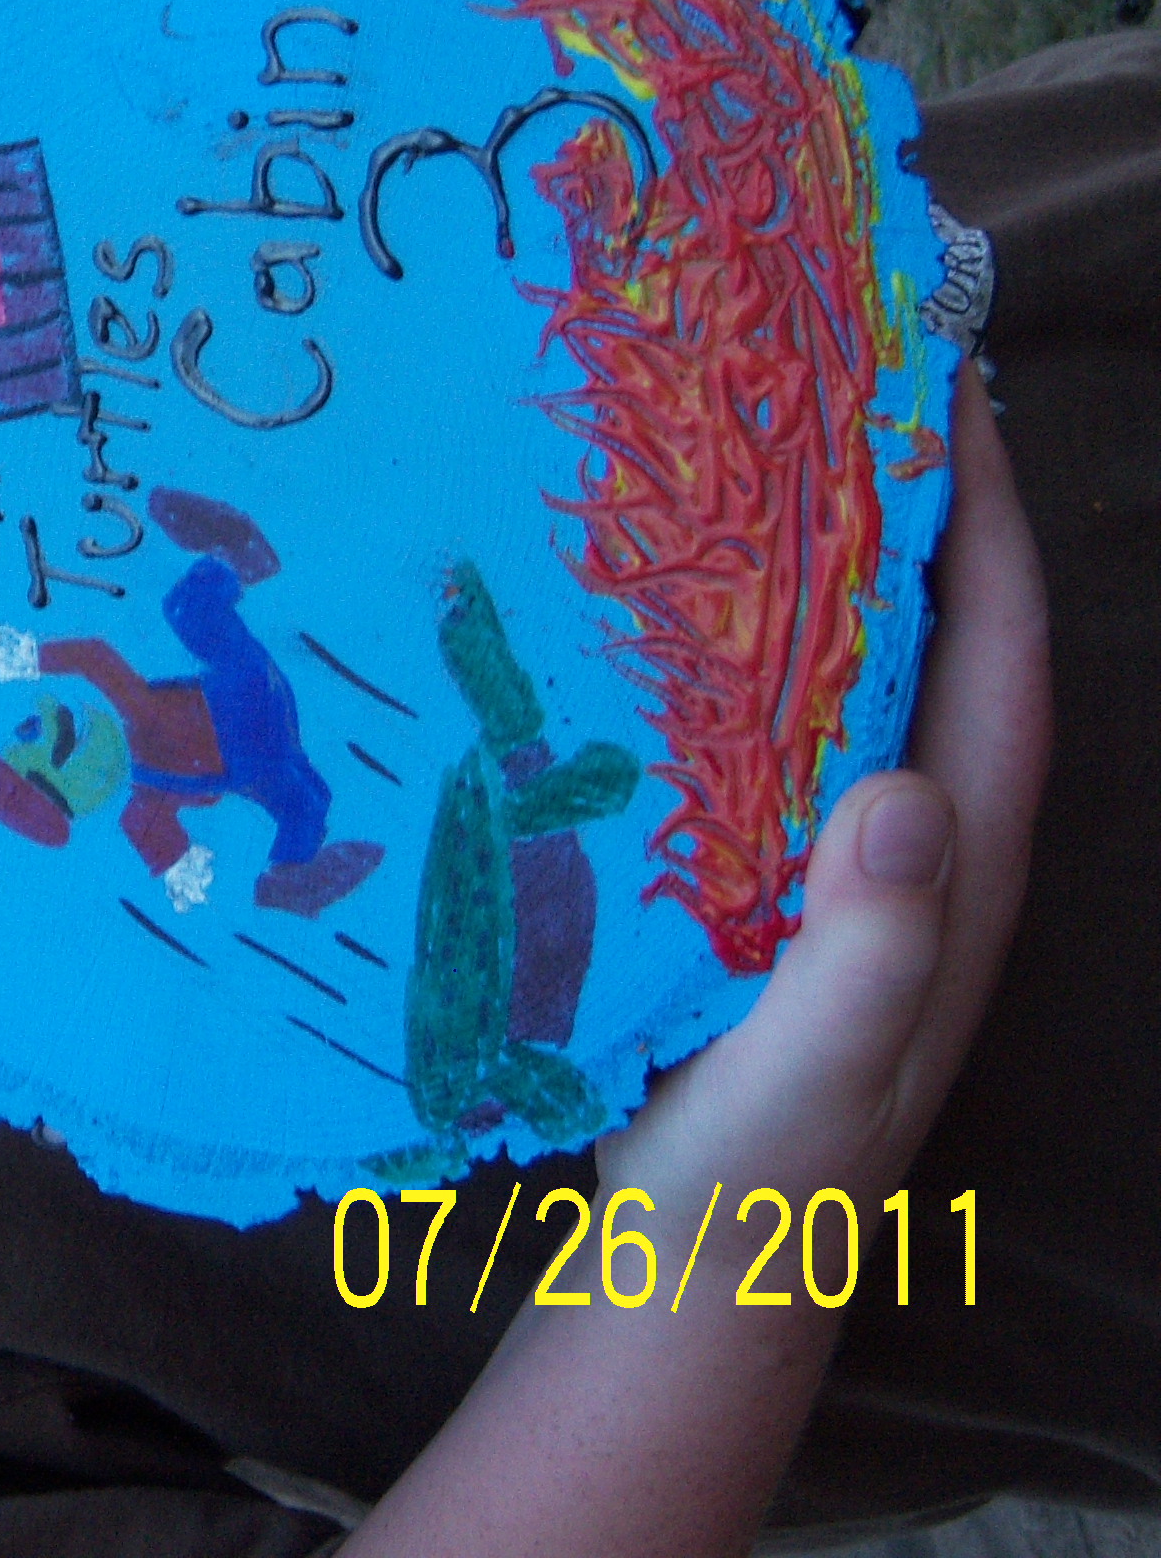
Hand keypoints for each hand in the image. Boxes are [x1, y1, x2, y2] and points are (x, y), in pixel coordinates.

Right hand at [595, 365, 1046, 1264]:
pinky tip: (657, 598)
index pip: (992, 657)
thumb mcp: (817, 1074)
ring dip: (820, 557)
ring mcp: (838, 860)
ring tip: (749, 441)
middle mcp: (914, 843)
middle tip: (838, 370)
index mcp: (952, 872)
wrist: (697, 1277)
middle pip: (934, 638)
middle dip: (911, 501)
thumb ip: (870, 948)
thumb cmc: (761, 1184)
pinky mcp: (757, 879)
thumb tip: (897, 793)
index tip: (946, 384)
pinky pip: (766, 724)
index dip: (983, 521)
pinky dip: (734, 640)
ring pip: (850, 672)